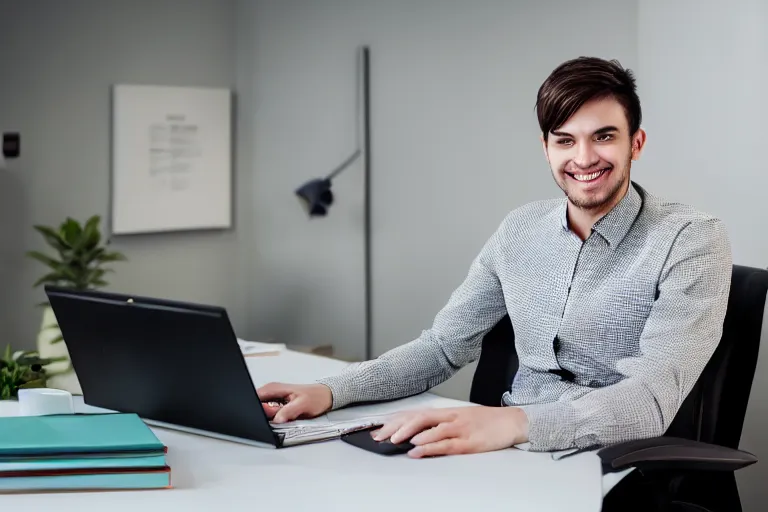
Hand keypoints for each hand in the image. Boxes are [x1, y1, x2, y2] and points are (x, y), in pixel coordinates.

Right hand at [256, 382, 332, 423]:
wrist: (325, 396)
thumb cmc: (316, 396)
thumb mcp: (302, 405)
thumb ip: (288, 411)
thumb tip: (276, 419)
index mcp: (274, 388)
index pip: (254, 398)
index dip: (258, 409)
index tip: (269, 414)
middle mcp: (272, 391)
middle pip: (258, 407)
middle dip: (266, 415)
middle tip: (280, 415)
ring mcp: (274, 398)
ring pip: (264, 412)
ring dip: (272, 417)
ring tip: (286, 415)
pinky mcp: (278, 404)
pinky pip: (271, 414)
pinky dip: (276, 417)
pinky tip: (286, 417)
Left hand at [372, 406, 528, 457]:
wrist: (513, 421)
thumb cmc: (487, 422)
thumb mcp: (461, 419)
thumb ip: (442, 425)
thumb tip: (419, 434)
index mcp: (448, 412)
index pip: (416, 413)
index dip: (397, 420)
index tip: (380, 428)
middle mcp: (451, 417)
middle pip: (419, 418)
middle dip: (397, 426)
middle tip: (380, 436)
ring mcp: (460, 428)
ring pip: (430, 428)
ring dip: (409, 434)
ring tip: (394, 441)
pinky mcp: (469, 442)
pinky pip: (445, 444)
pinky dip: (429, 446)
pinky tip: (417, 450)